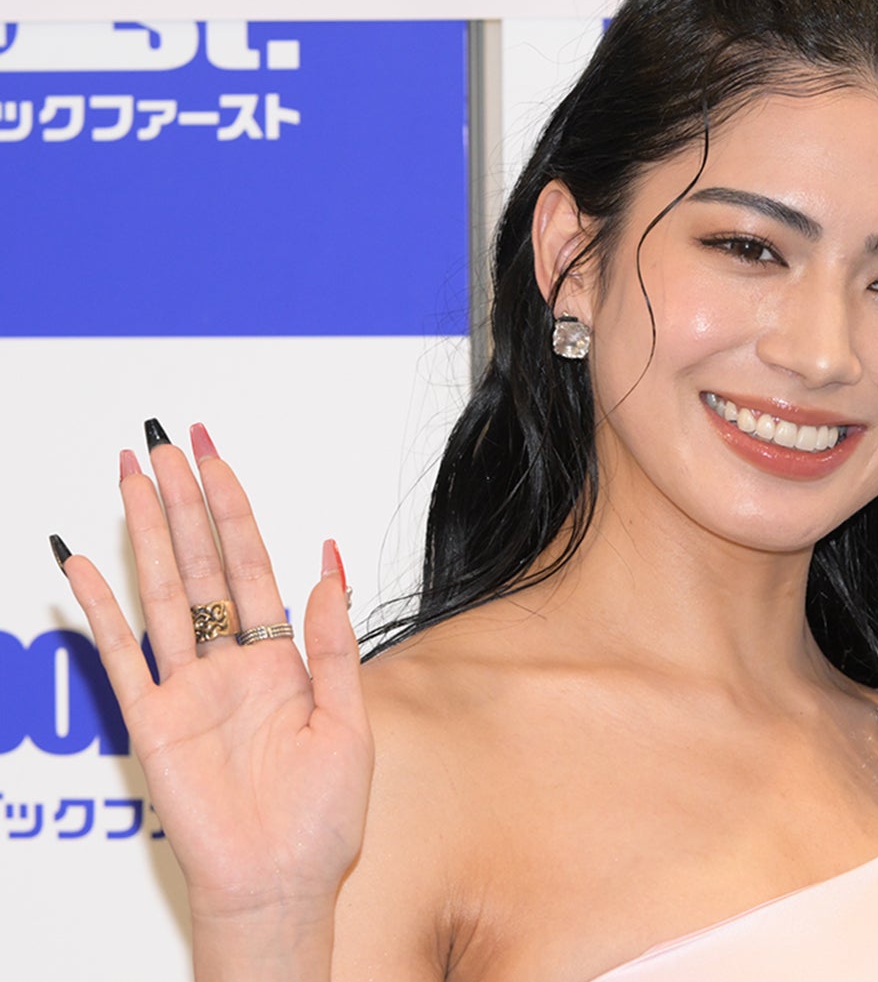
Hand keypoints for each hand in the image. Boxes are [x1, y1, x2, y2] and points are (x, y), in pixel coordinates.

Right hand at [54, 420, 373, 925]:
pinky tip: (82, 563)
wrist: (282, 883)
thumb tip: (330, 561)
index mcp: (281, 658)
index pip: (251, 562)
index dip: (234, 506)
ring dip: (146, 533)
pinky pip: (120, 655)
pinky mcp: (150, 723)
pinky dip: (99, 609)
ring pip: (160, 592)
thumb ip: (334, 641)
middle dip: (184, 501)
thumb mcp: (349, 719)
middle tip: (165, 441)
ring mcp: (186, 688)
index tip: (217, 456)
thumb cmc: (321, 817)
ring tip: (131, 476)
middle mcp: (230, 663)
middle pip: (201, 563)